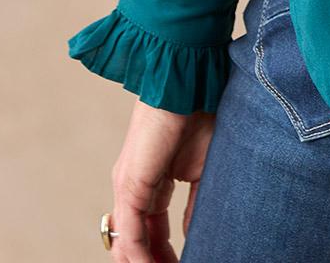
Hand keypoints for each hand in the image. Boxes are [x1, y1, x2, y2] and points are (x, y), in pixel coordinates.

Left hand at [107, 101, 216, 261]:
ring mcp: (127, 188)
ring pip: (127, 243)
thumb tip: (194, 234)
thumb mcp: (202, 170)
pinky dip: (140, 257)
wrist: (190, 83)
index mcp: (150, 184)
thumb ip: (195, 204)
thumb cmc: (199, 114)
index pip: (150, 233)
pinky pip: (130, 233)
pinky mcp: (130, 185)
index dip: (163, 256)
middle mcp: (133, 189)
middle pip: (136, 243)